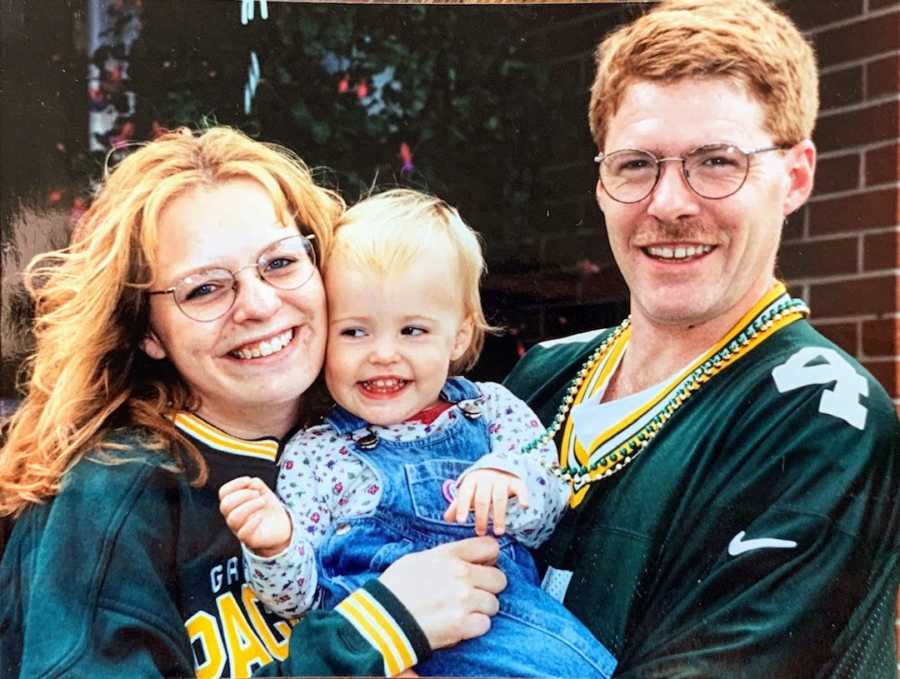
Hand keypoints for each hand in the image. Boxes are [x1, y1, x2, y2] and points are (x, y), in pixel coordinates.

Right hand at [219, 476, 290, 556]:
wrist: (281, 525)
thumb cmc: (268, 508)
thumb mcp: (264, 492)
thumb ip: (257, 485)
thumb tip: (251, 482)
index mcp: (234, 503)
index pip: (223, 493)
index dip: (234, 484)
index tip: (248, 480)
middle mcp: (233, 516)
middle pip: (225, 505)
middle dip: (242, 495)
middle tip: (257, 494)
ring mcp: (239, 528)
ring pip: (233, 518)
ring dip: (250, 506)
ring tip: (263, 501)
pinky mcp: (249, 539)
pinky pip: (243, 534)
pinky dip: (252, 522)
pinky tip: (261, 516)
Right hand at [378, 536, 505, 649]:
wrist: (381, 617)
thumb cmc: (396, 586)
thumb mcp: (419, 558)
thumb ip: (447, 556)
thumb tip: (466, 558)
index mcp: (450, 555)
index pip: (490, 547)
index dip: (491, 557)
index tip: (485, 565)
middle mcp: (461, 575)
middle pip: (499, 579)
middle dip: (488, 587)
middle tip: (474, 593)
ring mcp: (464, 601)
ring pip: (493, 604)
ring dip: (481, 609)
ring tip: (462, 611)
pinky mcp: (461, 625)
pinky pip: (484, 625)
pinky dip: (474, 627)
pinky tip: (459, 624)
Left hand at [443, 468, 528, 535]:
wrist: (498, 467)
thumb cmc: (478, 485)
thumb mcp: (467, 492)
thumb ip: (457, 505)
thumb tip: (447, 519)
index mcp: (472, 480)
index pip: (465, 493)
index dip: (462, 507)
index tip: (460, 521)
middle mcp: (486, 478)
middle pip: (483, 499)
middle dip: (481, 517)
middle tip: (480, 533)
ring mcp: (502, 479)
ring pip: (500, 498)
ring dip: (499, 516)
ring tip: (498, 532)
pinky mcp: (515, 482)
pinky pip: (520, 488)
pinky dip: (523, 496)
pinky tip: (524, 506)